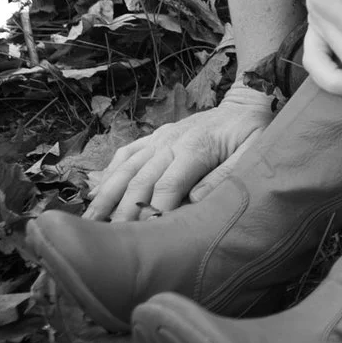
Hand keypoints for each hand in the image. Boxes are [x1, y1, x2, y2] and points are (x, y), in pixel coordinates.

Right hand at [82, 98, 271, 221]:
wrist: (245, 103)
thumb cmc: (251, 132)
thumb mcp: (252, 152)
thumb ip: (225, 176)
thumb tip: (195, 200)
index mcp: (195, 147)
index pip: (167, 186)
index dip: (154, 212)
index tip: (143, 237)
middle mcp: (171, 141)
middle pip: (140, 180)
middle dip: (122, 211)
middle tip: (108, 239)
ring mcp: (160, 137)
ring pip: (126, 168)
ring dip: (106, 194)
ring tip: (89, 220)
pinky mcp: (155, 136)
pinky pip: (127, 153)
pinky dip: (109, 172)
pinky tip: (95, 191)